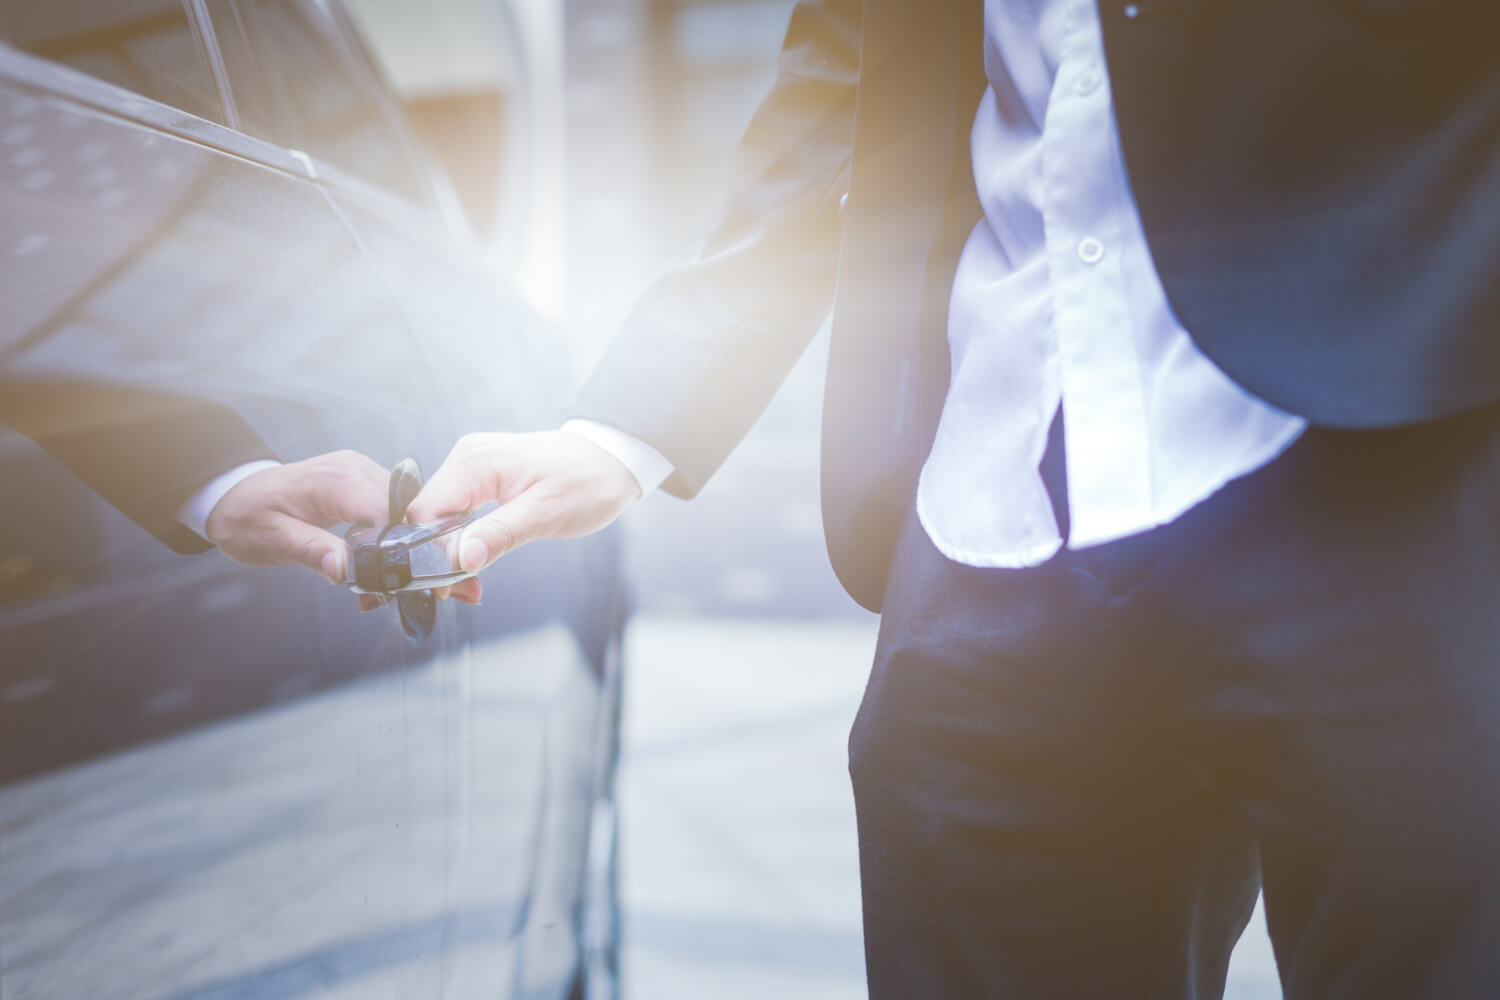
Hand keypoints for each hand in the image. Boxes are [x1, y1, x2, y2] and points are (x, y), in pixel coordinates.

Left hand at [205, 450, 388, 584]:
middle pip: (402, 512)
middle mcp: (356, 468)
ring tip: (372, 581)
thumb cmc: (248, 516)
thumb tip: (342, 569)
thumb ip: (310, 551)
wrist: (235, 495)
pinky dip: (387, 536)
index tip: (384, 581)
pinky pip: (389, 509)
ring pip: (402, 512)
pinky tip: (371, 560)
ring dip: (395, 547)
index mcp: (336, 479)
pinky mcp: (363, 482)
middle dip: (398, 553)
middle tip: (377, 591)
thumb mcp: (272, 539)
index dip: (393, 548)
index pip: (386, 512)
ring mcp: (362, 472)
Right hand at [405, 430, 641, 597]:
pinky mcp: (480, 475)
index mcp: (475, 462)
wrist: (610, 460)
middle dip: (438, 557)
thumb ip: (500, 535)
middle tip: (466, 589)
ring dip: (450, 551)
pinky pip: (456, 510)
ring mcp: (472, 465)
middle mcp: (466, 458)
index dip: (429, 554)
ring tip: (471, 579)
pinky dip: (461, 537)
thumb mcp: (546, 514)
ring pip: (439, 516)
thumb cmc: (587, 482)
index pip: (425, 513)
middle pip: (427, 516)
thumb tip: (462, 558)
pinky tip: (475, 556)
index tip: (448, 584)